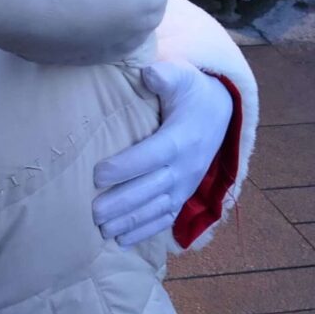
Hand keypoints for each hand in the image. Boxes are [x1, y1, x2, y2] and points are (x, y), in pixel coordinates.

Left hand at [93, 62, 233, 248]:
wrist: (221, 112)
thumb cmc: (192, 92)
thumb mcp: (183, 77)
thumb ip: (166, 75)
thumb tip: (148, 73)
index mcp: (181, 138)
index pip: (151, 156)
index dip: (125, 167)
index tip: (97, 174)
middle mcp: (185, 166)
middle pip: (151, 188)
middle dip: (122, 202)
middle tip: (93, 211)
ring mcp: (186, 185)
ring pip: (156, 208)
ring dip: (129, 221)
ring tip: (102, 229)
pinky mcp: (184, 195)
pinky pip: (165, 218)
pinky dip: (144, 231)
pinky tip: (121, 240)